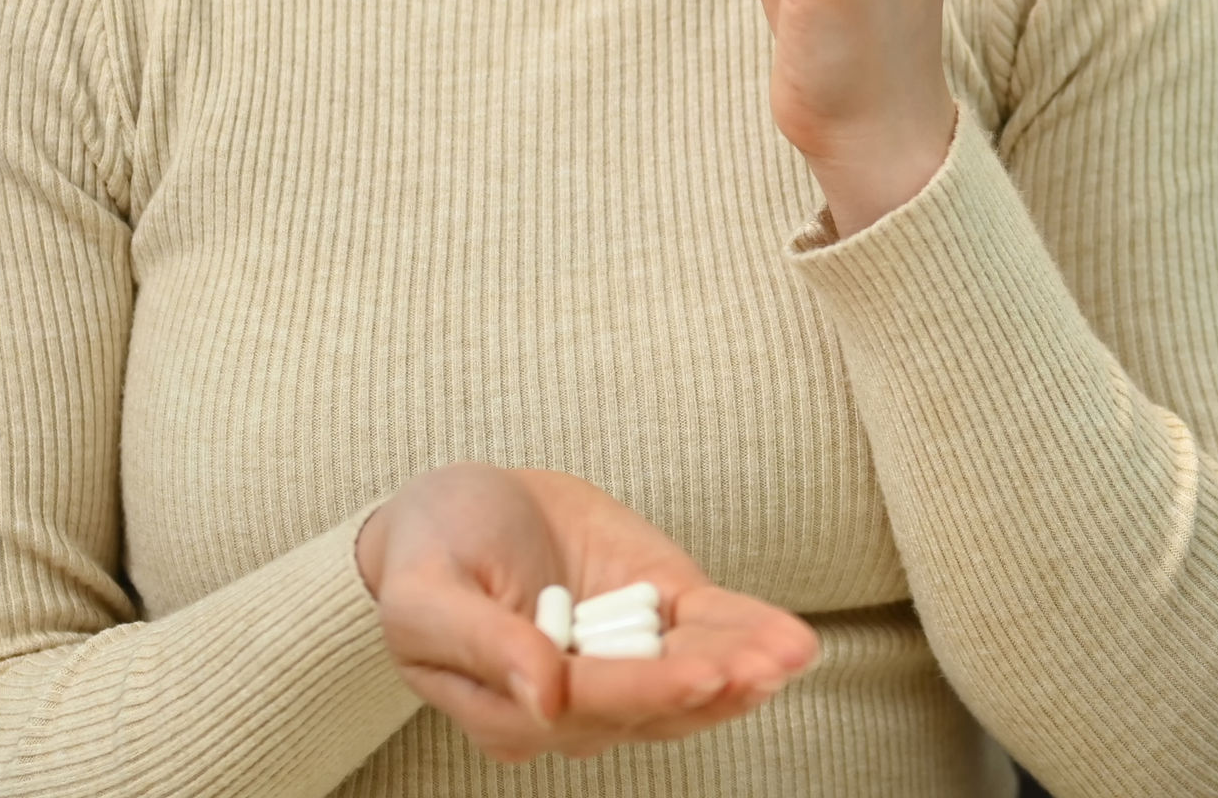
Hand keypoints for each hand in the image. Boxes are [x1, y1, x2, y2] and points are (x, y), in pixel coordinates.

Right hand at [356, 464, 817, 763]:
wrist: (457, 508)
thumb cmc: (428, 553)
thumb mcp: (427, 594)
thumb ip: (481, 645)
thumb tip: (543, 699)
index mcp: (513, 710)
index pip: (589, 703)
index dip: (648, 689)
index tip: (701, 673)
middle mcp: (577, 703)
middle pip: (654, 701)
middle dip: (713, 686)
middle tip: (764, 668)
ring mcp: (624, 663)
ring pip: (692, 679)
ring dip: (745, 670)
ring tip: (789, 653)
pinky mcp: (656, 617)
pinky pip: (708, 633)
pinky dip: (751, 633)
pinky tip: (791, 641)